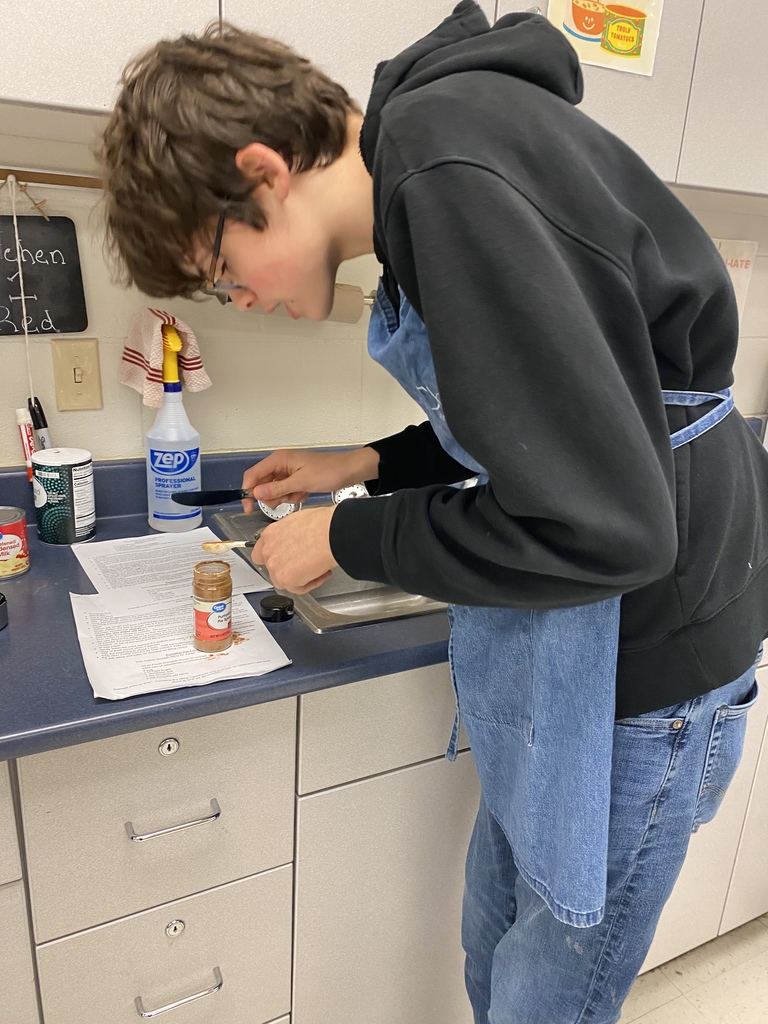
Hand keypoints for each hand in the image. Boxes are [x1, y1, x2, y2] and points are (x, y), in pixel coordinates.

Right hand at [241, 447, 379, 513]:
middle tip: (286, 498)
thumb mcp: (301, 482)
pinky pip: (285, 492)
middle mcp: (280, 464)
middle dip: (272, 496)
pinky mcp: (295, 479)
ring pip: (274, 490)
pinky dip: (293, 496)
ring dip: (284, 497)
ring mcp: (287, 472)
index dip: (248, 492)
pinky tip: (305, 492)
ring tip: (299, 493)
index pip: (253, 475)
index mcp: (278, 459)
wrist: (348, 471)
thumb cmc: (328, 471)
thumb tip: (256, 494)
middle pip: (262, 484)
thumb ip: (277, 488)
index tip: (249, 508)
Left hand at [251, 505, 336, 593]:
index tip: (284, 558)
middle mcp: (268, 550)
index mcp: (270, 534)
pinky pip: (298, 588)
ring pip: (284, 580)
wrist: (329, 532)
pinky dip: (312, 582)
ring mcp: (274, 565)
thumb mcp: (299, 522)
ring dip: (300, 577)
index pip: (261, 552)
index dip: (275, 557)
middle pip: (272, 568)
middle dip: (288, 568)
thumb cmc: (321, 524)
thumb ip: (291, 535)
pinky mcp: (284, 579)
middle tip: (304, 564)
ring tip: (317, 567)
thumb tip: (299, 539)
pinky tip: (322, 572)